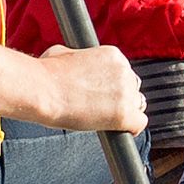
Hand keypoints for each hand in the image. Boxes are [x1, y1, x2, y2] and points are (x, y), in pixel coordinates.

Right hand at [22, 44, 145, 132]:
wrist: (43, 90)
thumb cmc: (46, 73)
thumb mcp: (64, 52)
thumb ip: (79, 57)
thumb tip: (74, 62)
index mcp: (113, 55)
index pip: (124, 71)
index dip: (113, 85)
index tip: (103, 92)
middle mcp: (123, 70)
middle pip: (133, 87)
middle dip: (119, 97)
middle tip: (102, 106)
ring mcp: (125, 92)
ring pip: (137, 105)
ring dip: (125, 111)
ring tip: (105, 118)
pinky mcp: (124, 114)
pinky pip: (140, 123)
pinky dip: (131, 128)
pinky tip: (120, 130)